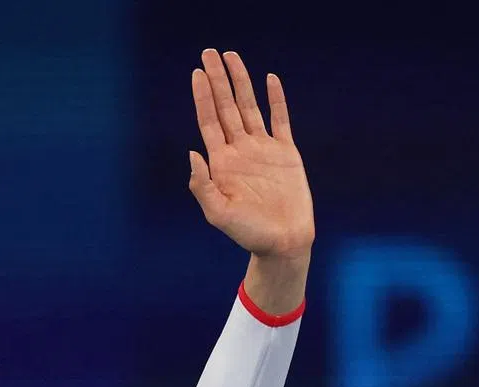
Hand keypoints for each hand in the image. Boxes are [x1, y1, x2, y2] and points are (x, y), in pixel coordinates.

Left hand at [188, 49, 314, 260]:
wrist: (282, 242)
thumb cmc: (248, 233)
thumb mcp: (218, 214)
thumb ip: (203, 185)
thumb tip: (193, 152)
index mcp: (222, 163)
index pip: (209, 122)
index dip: (203, 97)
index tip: (197, 73)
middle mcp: (240, 151)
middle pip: (226, 107)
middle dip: (217, 80)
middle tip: (209, 53)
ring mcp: (263, 149)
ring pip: (250, 106)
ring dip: (241, 81)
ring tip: (232, 57)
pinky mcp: (286, 152)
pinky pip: (280, 119)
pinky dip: (276, 99)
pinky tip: (270, 80)